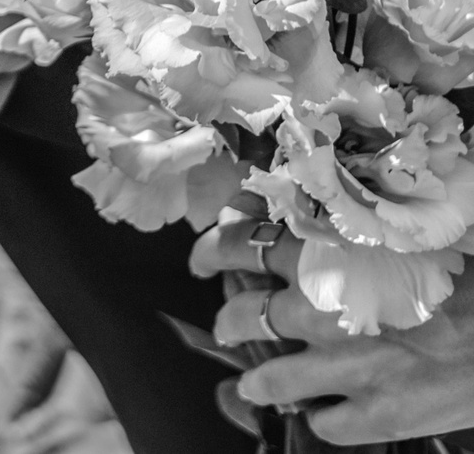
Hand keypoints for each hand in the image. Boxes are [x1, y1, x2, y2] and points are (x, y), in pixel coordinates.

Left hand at [205, 216, 473, 443]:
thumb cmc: (463, 277)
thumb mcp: (397, 238)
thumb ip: (346, 237)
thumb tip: (306, 227)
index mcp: (324, 257)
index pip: (240, 244)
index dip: (214, 250)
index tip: (204, 257)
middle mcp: (321, 311)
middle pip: (242, 316)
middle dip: (229, 320)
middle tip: (228, 322)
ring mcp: (345, 367)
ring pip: (270, 380)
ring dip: (256, 381)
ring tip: (250, 382)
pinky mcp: (377, 415)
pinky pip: (325, 425)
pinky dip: (320, 418)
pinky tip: (322, 413)